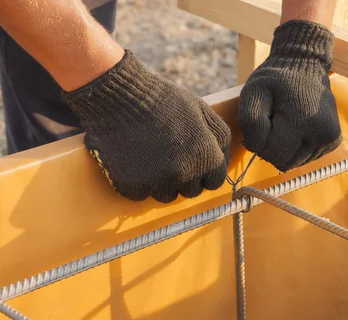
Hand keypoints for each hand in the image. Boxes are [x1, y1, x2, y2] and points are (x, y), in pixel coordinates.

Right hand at [62, 50, 230, 202]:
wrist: (121, 96)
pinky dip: (137, 183)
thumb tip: (226, 159)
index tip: (193, 162)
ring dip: (161, 183)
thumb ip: (220, 137)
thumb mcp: (202, 110)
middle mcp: (185, 174)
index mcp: (206, 157)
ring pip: (166, 196)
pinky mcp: (133, 186)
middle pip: (191, 192)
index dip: (205, 172)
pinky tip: (134, 161)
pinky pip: (141, 195)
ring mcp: (158, 182)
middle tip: (169, 156)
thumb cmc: (163, 99)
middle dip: (184, 178)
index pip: (214, 182)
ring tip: (151, 157)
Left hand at [238, 20, 341, 171]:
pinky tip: (297, 127)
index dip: (260, 142)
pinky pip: (306, 158)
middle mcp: (322, 133)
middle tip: (274, 121)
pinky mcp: (334, 141)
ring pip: (295, 163)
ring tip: (286, 123)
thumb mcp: (253, 93)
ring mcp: (331, 138)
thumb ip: (250, 123)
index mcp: (302, 121)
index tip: (264, 121)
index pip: (272, 154)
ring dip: (285, 148)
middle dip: (273, 147)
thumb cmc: (275, 80)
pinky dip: (297, 147)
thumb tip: (258, 150)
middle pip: (284, 162)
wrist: (305, 64)